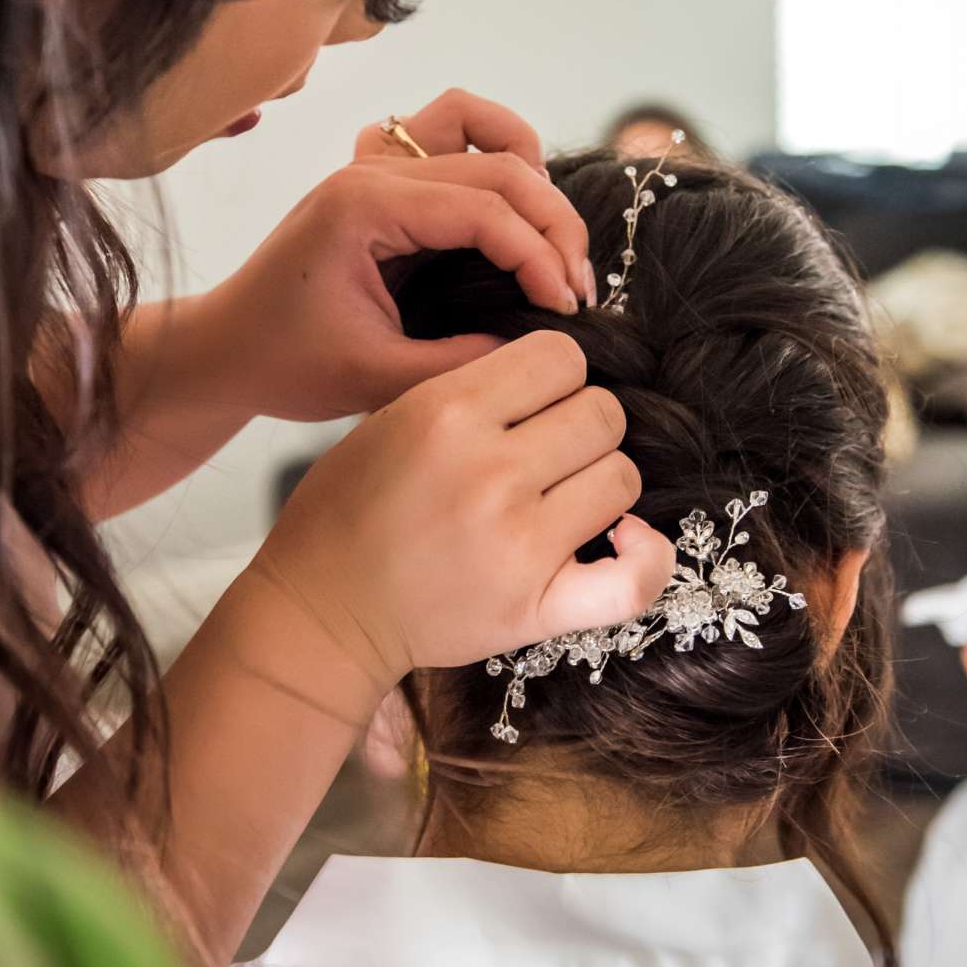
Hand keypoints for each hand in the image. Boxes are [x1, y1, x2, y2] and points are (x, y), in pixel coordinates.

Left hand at [207, 90, 596, 422]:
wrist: (224, 351)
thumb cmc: (284, 363)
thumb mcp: (375, 380)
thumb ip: (460, 364)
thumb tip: (539, 348)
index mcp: (364, 204)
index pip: (486, 209)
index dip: (541, 258)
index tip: (568, 310)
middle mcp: (371, 168)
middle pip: (499, 165)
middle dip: (554, 225)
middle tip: (578, 290)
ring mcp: (374, 163)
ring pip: (477, 122)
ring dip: (528, 168)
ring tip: (551, 238)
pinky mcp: (380, 177)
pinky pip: (448, 130)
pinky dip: (492, 152)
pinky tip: (510, 210)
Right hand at [251, 329, 675, 697]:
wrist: (321, 609)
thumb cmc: (349, 510)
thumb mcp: (388, 417)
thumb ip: (468, 386)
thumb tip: (556, 372)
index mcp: (448, 412)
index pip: (563, 357)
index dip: (555, 376)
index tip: (534, 402)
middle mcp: (490, 472)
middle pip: (602, 412)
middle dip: (578, 424)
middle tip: (544, 453)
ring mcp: (520, 543)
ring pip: (622, 476)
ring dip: (599, 481)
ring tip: (562, 498)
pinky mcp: (538, 605)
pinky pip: (634, 577)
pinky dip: (645, 556)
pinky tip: (624, 540)